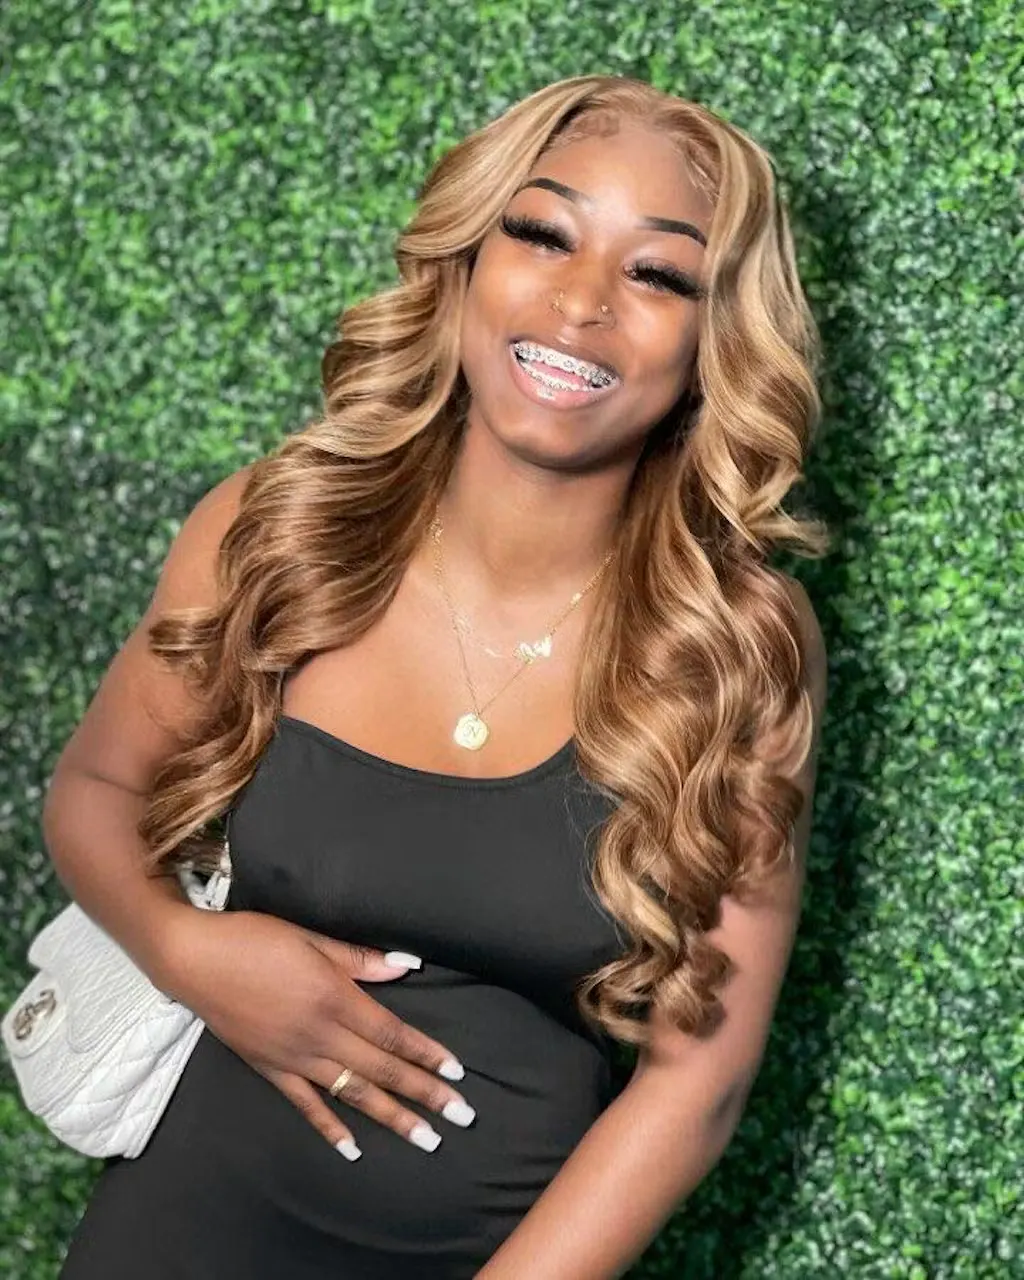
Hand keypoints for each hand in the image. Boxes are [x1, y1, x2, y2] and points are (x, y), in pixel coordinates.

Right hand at [156, 906, 474, 1159]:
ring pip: (353, 1094)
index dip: (426, 1054)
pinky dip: (330, 1129)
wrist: (193, 960)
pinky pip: (306, 1105)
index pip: (392, 1033)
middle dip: (424, 1093)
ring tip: (426, 1139)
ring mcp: (294, 1057)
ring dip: (392, 1117)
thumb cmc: (254, 938)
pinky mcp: (270, 1069)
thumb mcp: (312, 938)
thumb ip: (359, 959)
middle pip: (382, 1069)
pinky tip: (353, 1151)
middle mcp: (319, 1035)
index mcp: (334, 998)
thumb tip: (406, 965)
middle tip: (461, 1117)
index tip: (457, 1073)